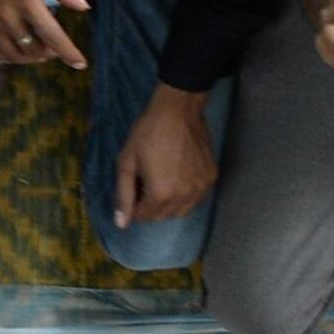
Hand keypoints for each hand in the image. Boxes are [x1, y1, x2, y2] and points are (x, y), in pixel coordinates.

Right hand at [0, 0, 90, 71]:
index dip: (68, 52)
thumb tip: (84, 6)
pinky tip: (12, 53)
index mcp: (27, 2)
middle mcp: (8, 18)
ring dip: (27, 59)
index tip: (80, 64)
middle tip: (53, 48)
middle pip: (32, 49)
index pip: (52, 34)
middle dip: (48, 53)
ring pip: (11, 55)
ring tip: (36, 53)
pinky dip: (3, 57)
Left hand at [112, 89, 215, 230]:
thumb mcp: (127, 162)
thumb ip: (123, 196)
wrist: (179, 109)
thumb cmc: (148, 133)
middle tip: (147, 179)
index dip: (135, 203)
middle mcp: (185, 197)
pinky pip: (196, 198)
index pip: (144, 216)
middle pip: (162, 216)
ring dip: (169, 202)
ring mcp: (201, 188)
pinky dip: (186, 194)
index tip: (135, 184)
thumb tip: (122, 224)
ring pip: (181, 210)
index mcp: (161, 194)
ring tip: (163, 178)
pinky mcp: (211, 178)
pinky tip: (179, 174)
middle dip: (151, 204)